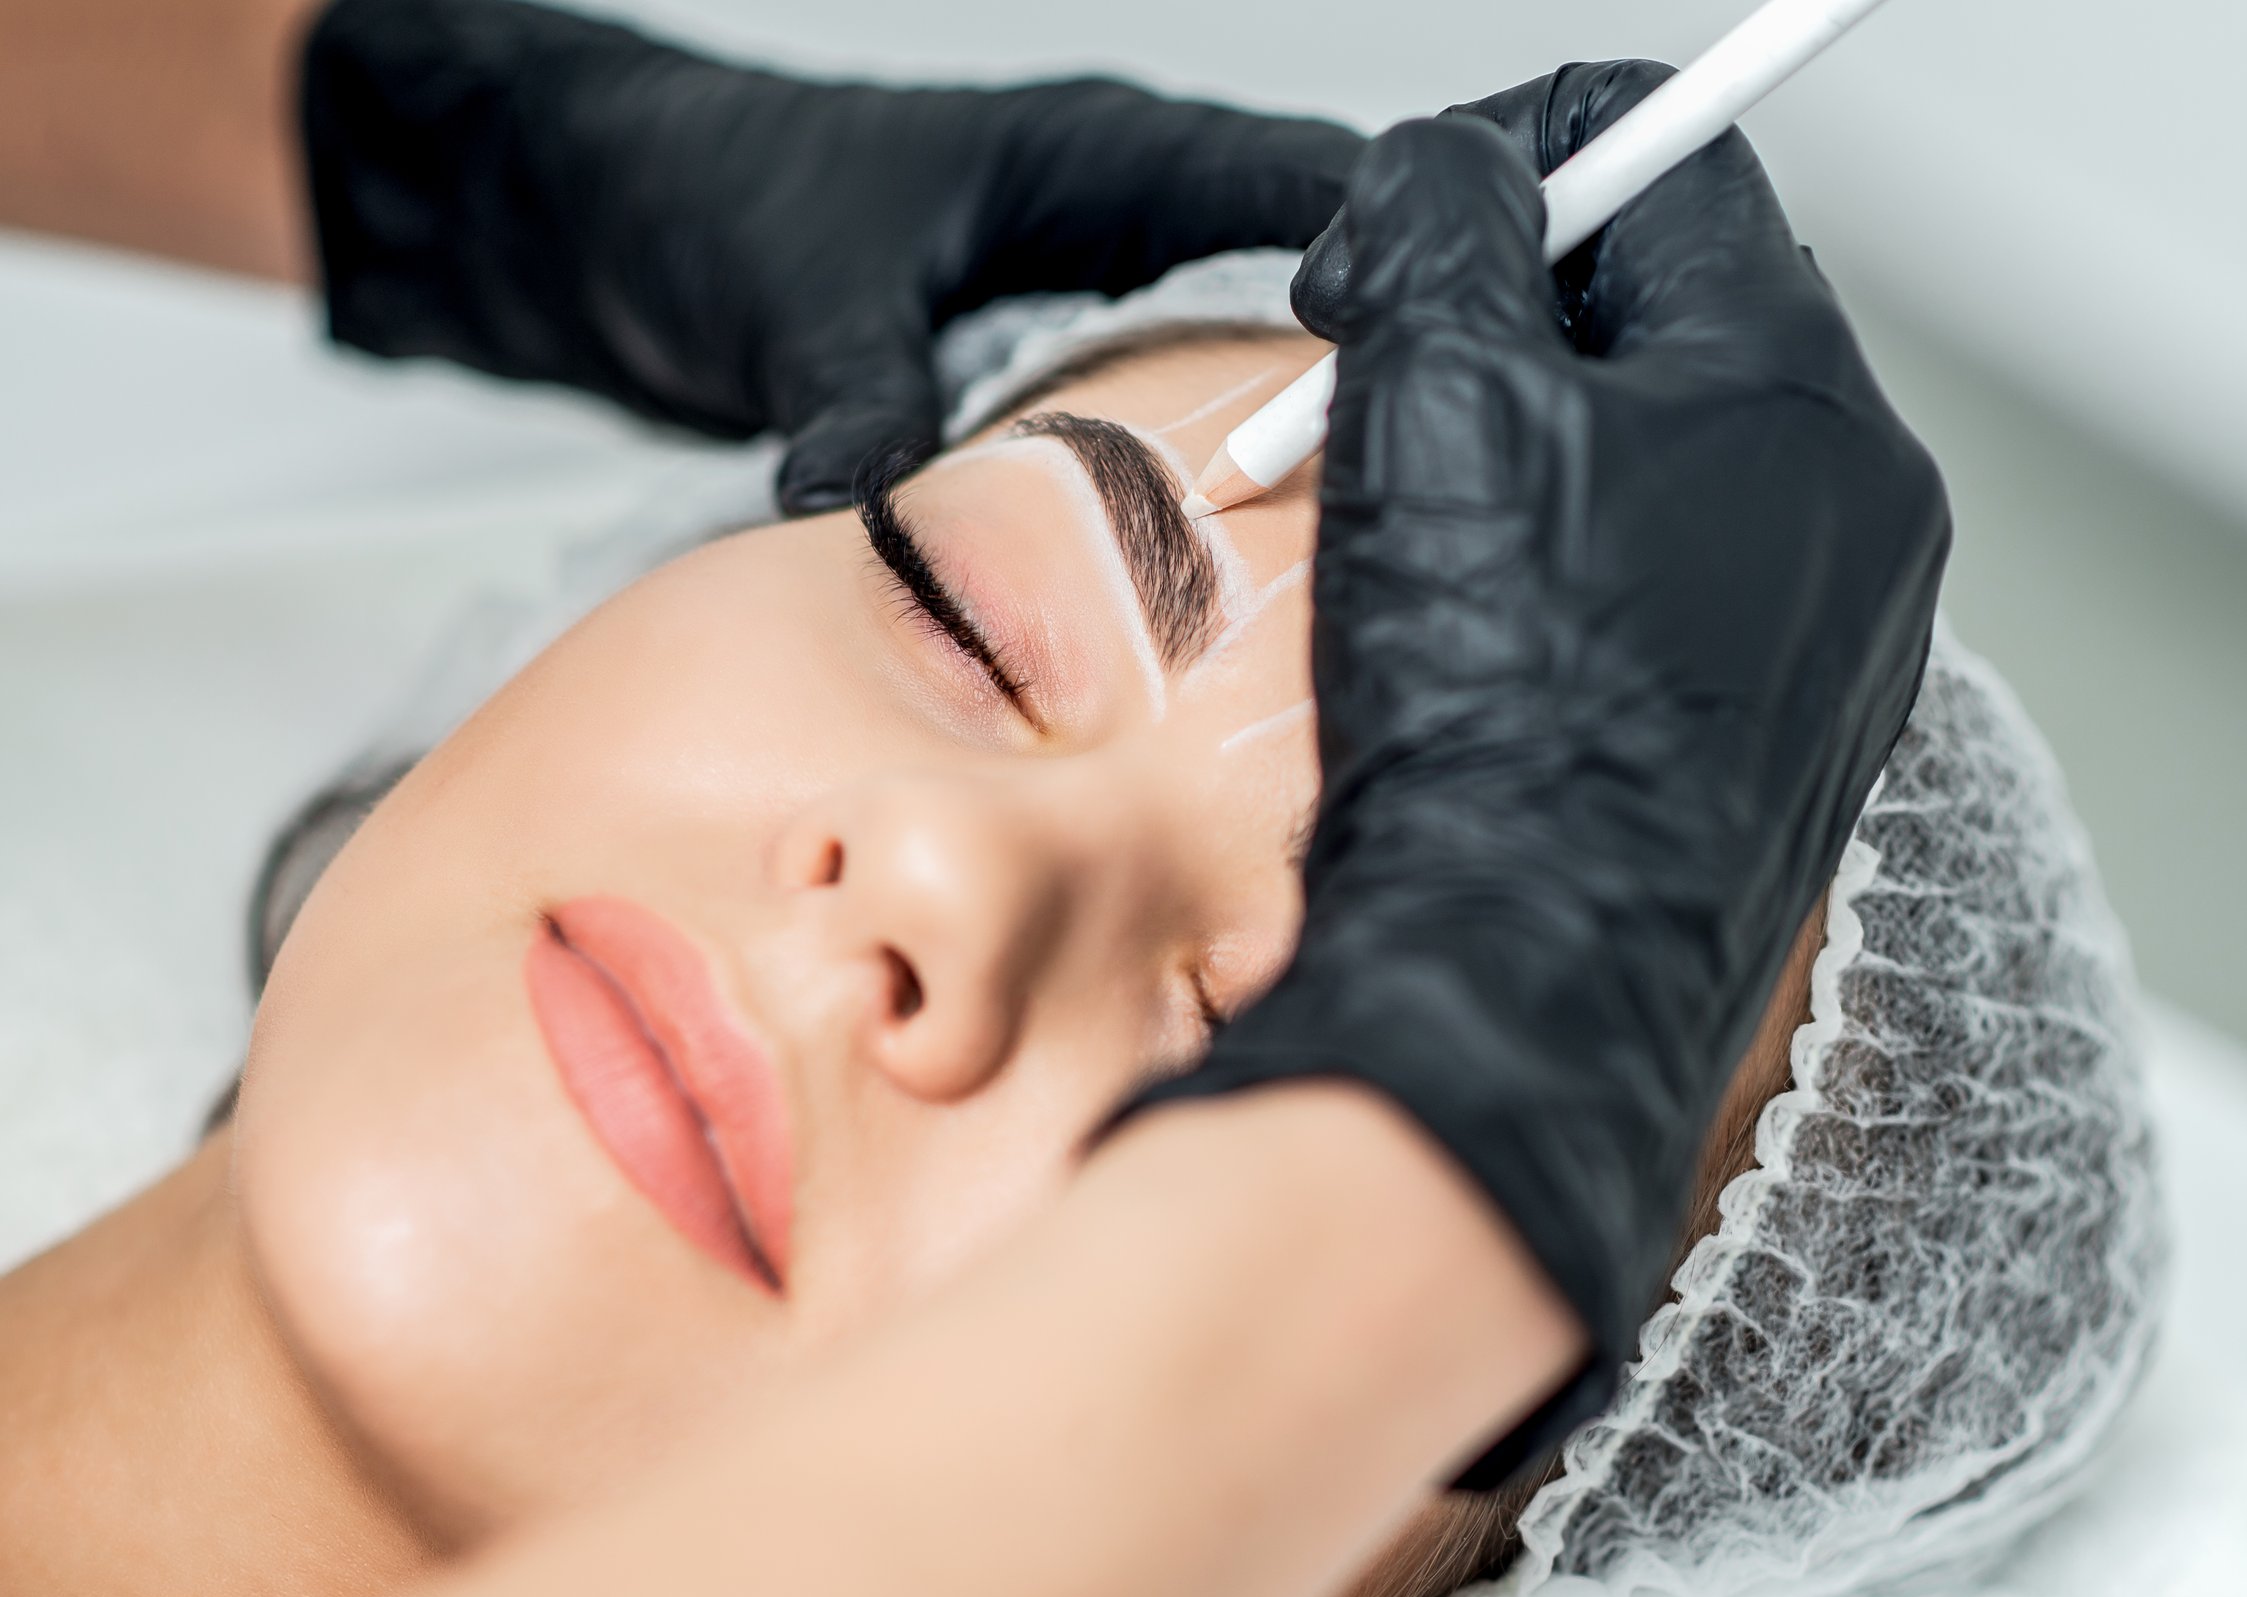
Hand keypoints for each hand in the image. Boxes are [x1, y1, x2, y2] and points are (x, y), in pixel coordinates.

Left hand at [299, 0, 1360, 511]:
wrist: (589, 213)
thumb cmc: (702, 191)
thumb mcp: (802, 293)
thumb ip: (863, 395)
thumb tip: (885, 511)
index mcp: (1092, 157)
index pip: (1294, 187)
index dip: (1388, 266)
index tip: (1450, 365)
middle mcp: (1105, 221)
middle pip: (1289, 294)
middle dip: (1351, 384)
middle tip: (1410, 499)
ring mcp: (1073, 300)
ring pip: (1225, 372)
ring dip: (1269, 448)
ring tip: (1333, 557)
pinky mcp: (1027, 373)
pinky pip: (1145, 430)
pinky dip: (1177, 488)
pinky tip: (1197, 582)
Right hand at [1120, 63, 1949, 1484]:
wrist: (1522, 988)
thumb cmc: (1497, 713)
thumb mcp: (1434, 386)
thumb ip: (1446, 216)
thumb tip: (1457, 173)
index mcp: (1804, 398)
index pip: (1675, 166)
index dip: (1509, 162)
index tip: (1397, 235)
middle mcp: (1854, 512)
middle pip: (1665, 315)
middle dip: (1498, 320)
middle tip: (1369, 378)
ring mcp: (1828, 640)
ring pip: (1657, 459)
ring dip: (1517, 449)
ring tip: (1406, 534)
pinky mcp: (1776, 741)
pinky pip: (1663, 592)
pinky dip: (1558, 575)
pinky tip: (1471, 642)